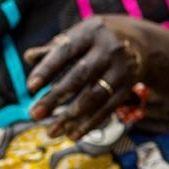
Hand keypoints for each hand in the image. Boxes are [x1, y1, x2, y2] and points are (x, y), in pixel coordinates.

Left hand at [26, 16, 145, 140]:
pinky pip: (108, 108)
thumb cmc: (96, 40)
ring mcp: (120, 70)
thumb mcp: (78, 36)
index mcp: (90, 33)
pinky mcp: (127, 88)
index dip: (48, 69)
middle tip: (34, 115)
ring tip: (51, 132)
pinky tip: (73, 134)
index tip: (30, 88)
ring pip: (94, 96)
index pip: (65, 52)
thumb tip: (28, 58)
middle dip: (56, 97)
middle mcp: (108, 50)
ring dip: (71, 116)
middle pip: (80, 76)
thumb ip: (54, 49)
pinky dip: (90, 123)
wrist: (139, 42)